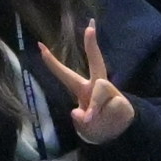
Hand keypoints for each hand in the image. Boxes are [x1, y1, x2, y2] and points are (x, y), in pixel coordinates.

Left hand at [34, 28, 135, 144]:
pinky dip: (104, 119)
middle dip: (92, 46)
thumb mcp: (84, 124)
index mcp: (83, 88)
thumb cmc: (97, 123)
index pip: (65, 74)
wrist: (119, 132)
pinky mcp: (121, 101)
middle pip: (96, 62)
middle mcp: (97, 85)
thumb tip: (81, 113)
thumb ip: (81, 118)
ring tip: (95, 121)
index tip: (39, 46)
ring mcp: (110, 91)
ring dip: (94, 112)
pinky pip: (109, 109)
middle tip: (90, 28)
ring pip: (98, 95)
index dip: (52, 62)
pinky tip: (109, 121)